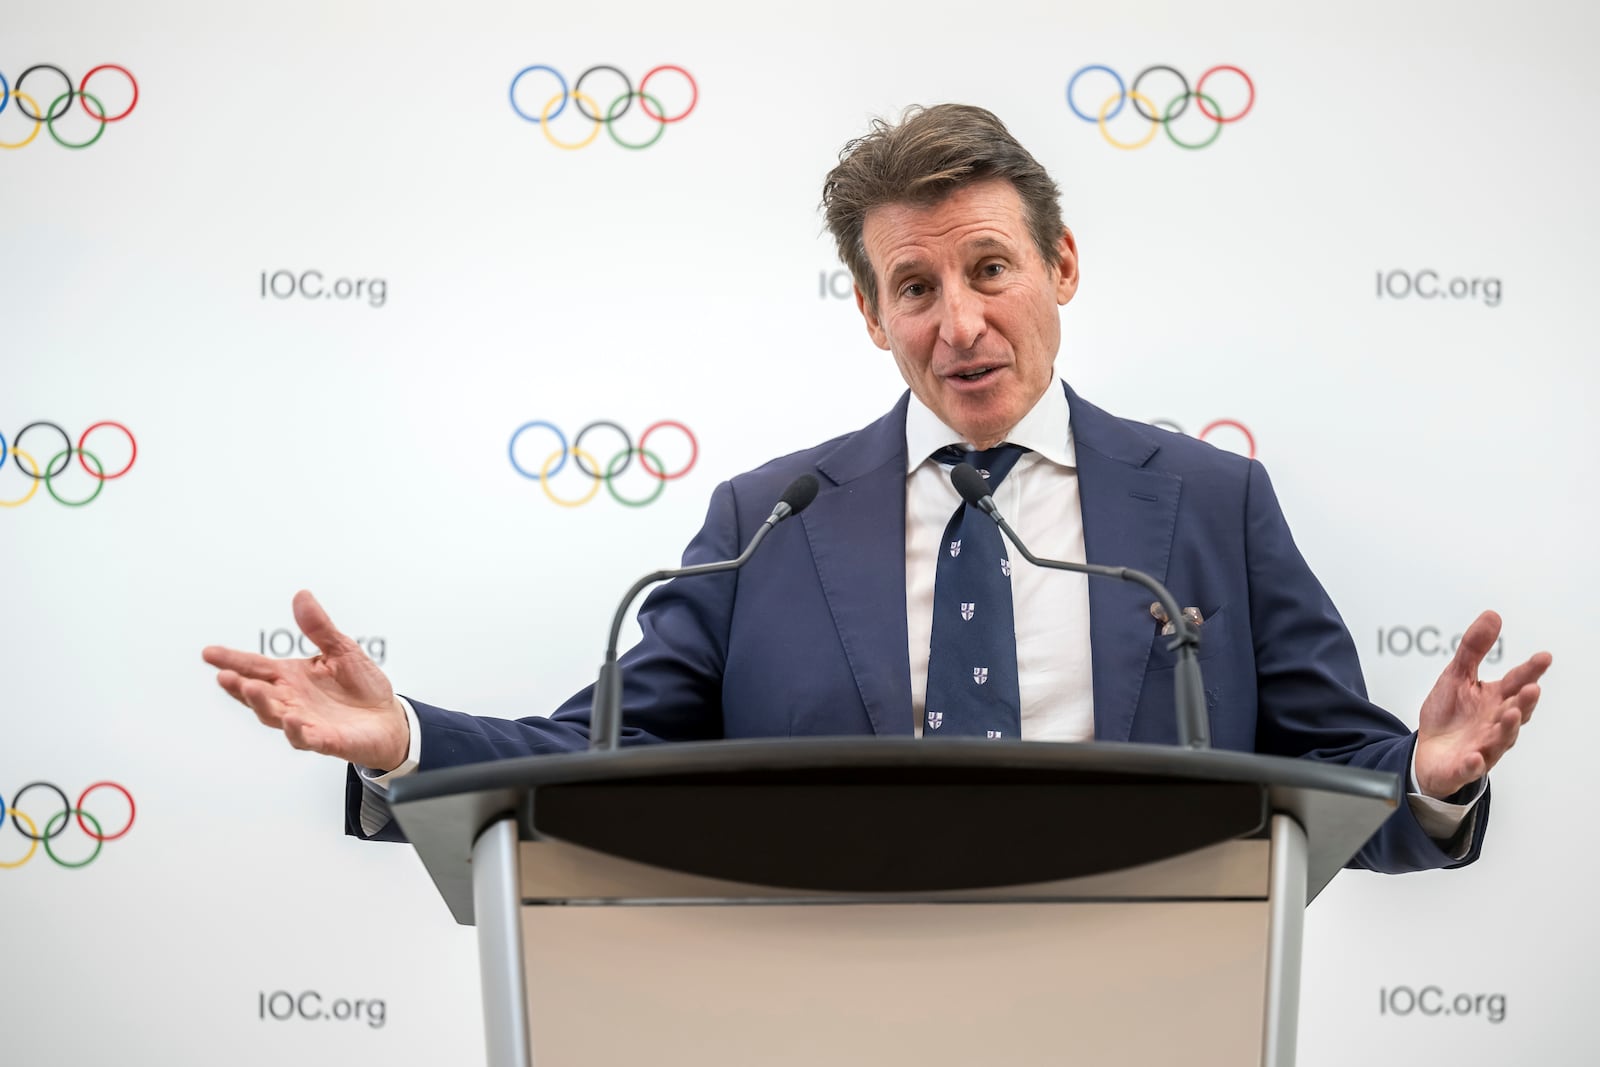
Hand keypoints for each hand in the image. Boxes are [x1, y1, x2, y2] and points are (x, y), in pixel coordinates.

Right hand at [202, 590, 408, 770]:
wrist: (389, 718)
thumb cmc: (361, 685)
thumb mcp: (342, 649)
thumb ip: (319, 627)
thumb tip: (301, 596)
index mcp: (291, 677)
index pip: (255, 666)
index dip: (231, 660)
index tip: (208, 653)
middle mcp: (291, 700)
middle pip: (257, 694)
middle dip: (239, 686)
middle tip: (224, 675)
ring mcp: (305, 722)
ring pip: (274, 716)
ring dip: (261, 704)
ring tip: (251, 689)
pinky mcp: (326, 740)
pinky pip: (307, 737)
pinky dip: (298, 730)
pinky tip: (292, 720)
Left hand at [1414, 610, 1550, 798]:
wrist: (1429, 752)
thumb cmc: (1449, 715)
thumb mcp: (1457, 676)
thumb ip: (1474, 648)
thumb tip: (1493, 615)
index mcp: (1495, 700)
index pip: (1517, 683)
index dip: (1531, 671)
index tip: (1544, 657)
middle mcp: (1495, 724)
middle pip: (1515, 712)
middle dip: (1525, 701)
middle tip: (1532, 688)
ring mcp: (1482, 746)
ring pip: (1499, 739)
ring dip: (1507, 728)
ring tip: (1511, 713)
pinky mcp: (1463, 767)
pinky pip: (1470, 767)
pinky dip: (1473, 763)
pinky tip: (1474, 756)